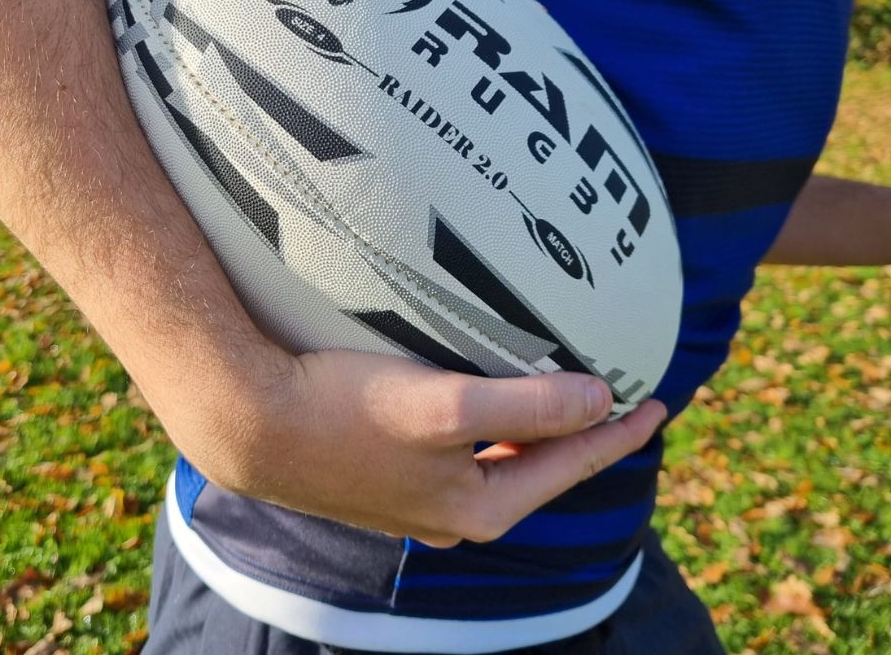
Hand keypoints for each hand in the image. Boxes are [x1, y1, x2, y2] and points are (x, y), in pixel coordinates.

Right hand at [235, 350, 666, 547]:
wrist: (251, 422)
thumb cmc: (346, 412)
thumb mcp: (447, 408)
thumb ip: (529, 408)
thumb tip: (600, 401)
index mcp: (476, 507)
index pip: (570, 465)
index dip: (617, 432)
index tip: (658, 403)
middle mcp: (451, 512)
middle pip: (538, 468)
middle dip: (582, 434)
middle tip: (619, 397)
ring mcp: (418, 496)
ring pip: (499, 460)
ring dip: (535, 429)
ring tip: (563, 398)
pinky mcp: (387, 470)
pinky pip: (462, 450)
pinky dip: (491, 427)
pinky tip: (484, 403)